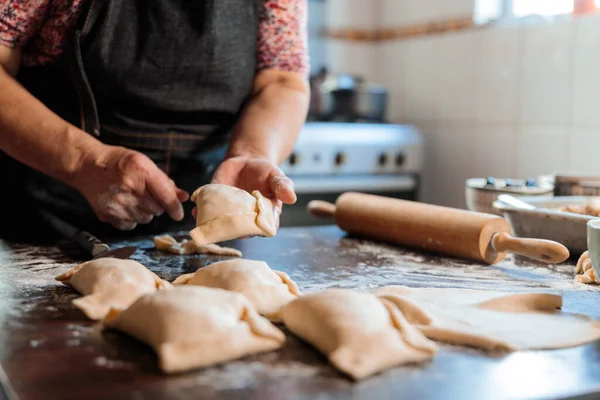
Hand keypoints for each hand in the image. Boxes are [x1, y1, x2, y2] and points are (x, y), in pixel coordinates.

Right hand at [72, 145, 188, 229]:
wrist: (87, 166)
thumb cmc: (119, 163)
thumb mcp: (144, 164)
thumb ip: (165, 182)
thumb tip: (183, 197)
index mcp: (142, 171)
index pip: (166, 197)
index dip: (175, 208)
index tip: (178, 214)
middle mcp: (130, 187)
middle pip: (157, 210)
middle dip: (156, 205)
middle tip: (145, 194)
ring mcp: (117, 203)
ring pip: (145, 219)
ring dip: (144, 212)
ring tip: (133, 198)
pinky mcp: (108, 214)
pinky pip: (130, 224)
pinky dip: (131, 218)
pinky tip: (123, 205)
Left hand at [192, 155, 296, 228]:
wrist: (246, 161)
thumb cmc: (265, 172)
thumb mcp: (276, 177)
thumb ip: (283, 186)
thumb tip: (292, 198)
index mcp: (264, 218)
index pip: (262, 230)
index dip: (257, 230)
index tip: (251, 227)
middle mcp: (246, 221)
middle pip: (239, 230)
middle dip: (232, 229)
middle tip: (226, 224)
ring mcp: (229, 215)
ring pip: (222, 225)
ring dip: (213, 224)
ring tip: (206, 220)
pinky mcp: (216, 206)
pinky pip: (208, 212)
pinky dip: (200, 213)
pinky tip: (196, 211)